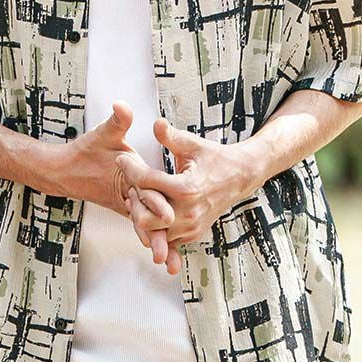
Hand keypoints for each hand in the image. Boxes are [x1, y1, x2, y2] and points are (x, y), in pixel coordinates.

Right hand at [44, 102, 181, 272]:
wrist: (64, 172)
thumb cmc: (85, 152)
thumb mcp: (103, 134)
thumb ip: (117, 120)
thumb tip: (121, 106)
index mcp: (125, 180)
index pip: (142, 192)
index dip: (154, 202)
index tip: (168, 214)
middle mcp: (127, 197)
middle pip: (145, 217)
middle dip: (156, 234)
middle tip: (166, 253)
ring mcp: (128, 207)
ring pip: (144, 227)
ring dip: (155, 243)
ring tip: (167, 262)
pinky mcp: (130, 211)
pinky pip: (144, 228)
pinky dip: (154, 241)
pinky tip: (168, 258)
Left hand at [125, 118, 259, 257]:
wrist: (240, 177)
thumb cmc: (215, 159)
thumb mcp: (193, 144)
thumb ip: (172, 136)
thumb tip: (156, 123)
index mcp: (187, 188)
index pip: (146, 181)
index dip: (129, 168)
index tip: (121, 159)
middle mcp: (188, 212)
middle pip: (144, 217)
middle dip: (134, 200)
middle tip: (132, 184)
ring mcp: (191, 226)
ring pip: (152, 231)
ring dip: (143, 214)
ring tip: (142, 195)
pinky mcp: (193, 234)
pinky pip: (165, 237)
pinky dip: (156, 224)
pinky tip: (154, 207)